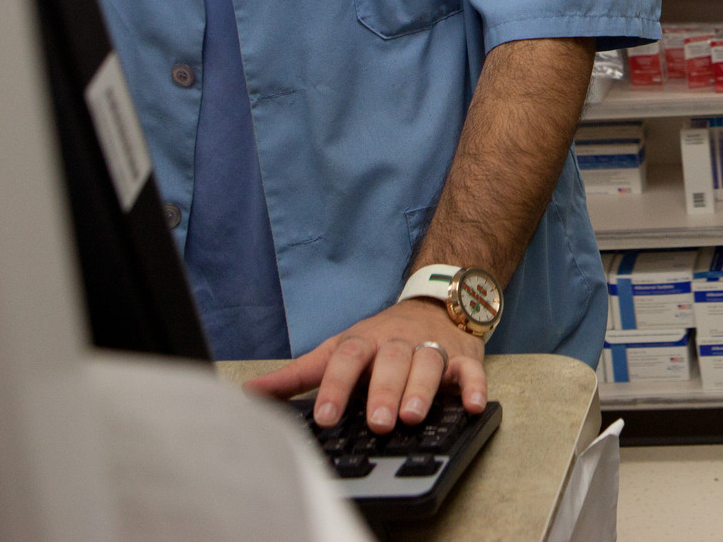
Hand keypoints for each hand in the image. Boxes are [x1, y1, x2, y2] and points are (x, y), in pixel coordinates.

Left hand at [244, 299, 486, 431]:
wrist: (435, 302)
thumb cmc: (379, 339)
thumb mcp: (336, 351)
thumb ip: (296, 376)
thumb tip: (247, 393)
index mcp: (364, 341)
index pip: (347, 358)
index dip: (336, 386)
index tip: (326, 416)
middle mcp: (398, 342)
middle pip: (391, 361)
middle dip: (383, 391)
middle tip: (377, 421)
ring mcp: (432, 347)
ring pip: (428, 363)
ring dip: (422, 388)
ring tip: (413, 416)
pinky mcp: (464, 356)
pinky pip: (471, 370)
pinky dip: (475, 386)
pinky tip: (473, 405)